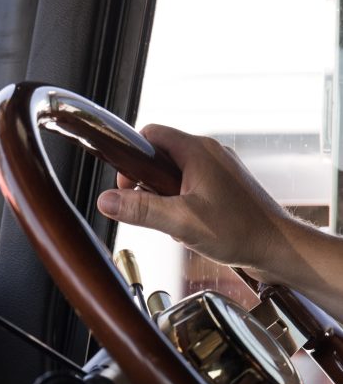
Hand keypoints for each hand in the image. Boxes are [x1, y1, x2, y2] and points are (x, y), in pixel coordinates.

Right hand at [96, 124, 294, 273]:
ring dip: (165, 199)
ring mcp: (219, 170)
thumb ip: (141, 209)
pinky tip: (189, 228)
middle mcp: (209, 154)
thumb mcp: (181, 222)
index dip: (131, 159)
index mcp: (198, 151)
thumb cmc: (239, 232)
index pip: (150, 135)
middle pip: (160, 157)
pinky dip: (182, 206)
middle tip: (149, 211)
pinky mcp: (224, 187)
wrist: (276, 248)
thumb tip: (106, 200)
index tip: (126, 187)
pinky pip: (191, 188)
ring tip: (175, 224)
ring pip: (175, 175)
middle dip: (147, 185)